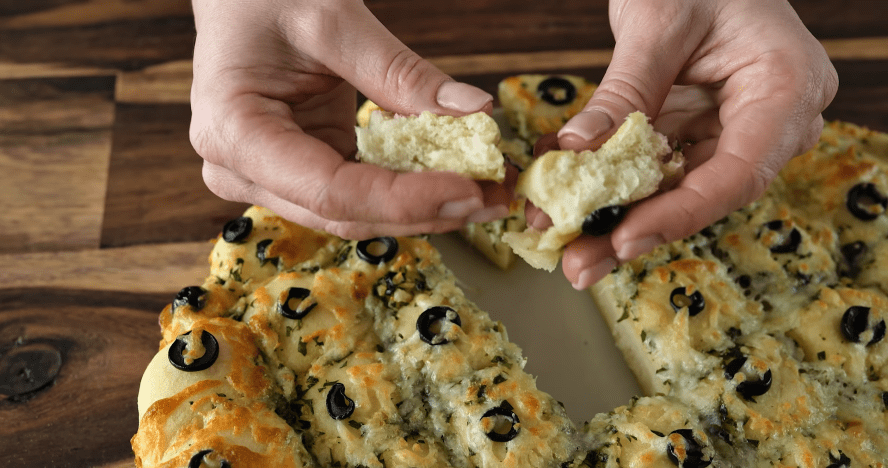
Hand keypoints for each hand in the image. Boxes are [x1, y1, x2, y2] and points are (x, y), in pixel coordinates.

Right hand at [189, 0, 509, 239]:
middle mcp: (242, 169)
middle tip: (493, 199)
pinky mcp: (300, 171)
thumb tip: (474, 112)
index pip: (329, 189)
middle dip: (424, 212)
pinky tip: (454, 184)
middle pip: (344, 213)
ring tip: (487, 195)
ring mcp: (270, 177)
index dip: (403, 199)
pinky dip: (407, 191)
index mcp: (234, 131)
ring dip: (424, 210)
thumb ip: (401, 73)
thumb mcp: (334, 20)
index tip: (467, 189)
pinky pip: (357, 194)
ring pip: (355, 214)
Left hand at [541, 0, 837, 288]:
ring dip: (613, 216)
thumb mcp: (658, 22)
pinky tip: (563, 199)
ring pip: (672, 190)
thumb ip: (624, 90)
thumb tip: (578, 148)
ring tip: (563, 243)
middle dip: (634, 228)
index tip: (625, 236)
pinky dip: (608, 183)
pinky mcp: (696, 133)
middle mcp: (768, 122)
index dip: (680, 213)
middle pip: (701, 194)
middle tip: (580, 263)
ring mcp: (731, 130)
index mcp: (786, 89)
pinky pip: (652, 169)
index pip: (738, 173)